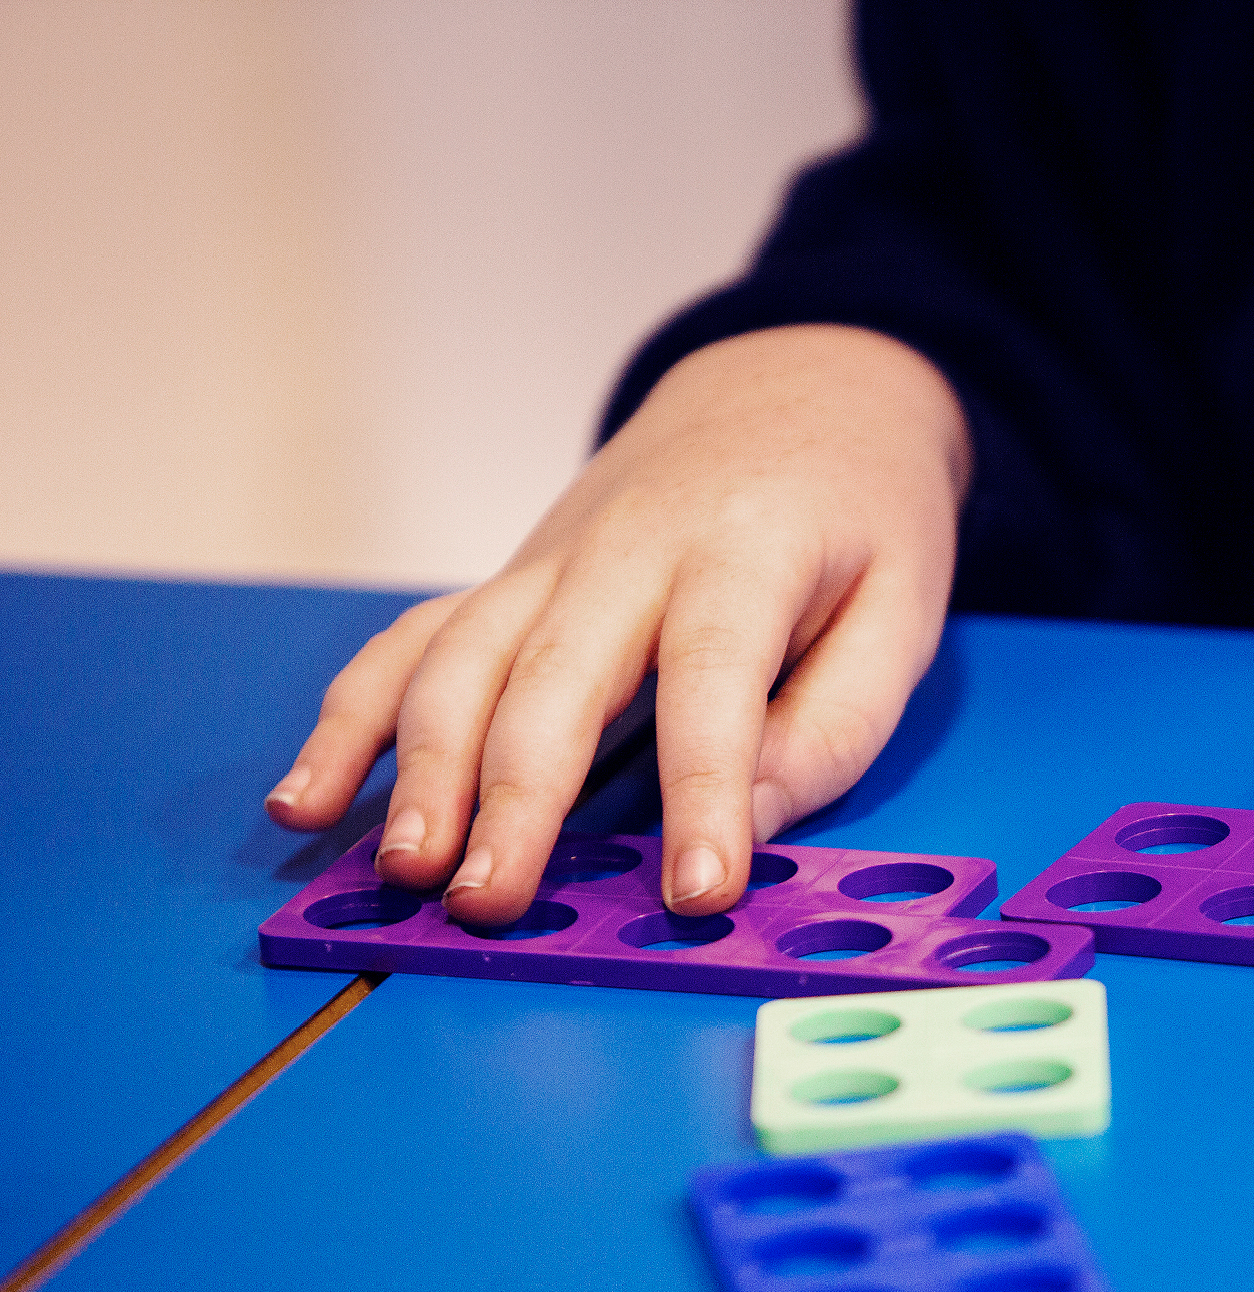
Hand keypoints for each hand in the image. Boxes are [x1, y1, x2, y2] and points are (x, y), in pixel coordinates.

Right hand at [265, 325, 968, 922]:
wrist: (790, 387)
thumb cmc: (860, 512)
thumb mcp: (905, 608)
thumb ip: (835, 720)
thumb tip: (750, 819)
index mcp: (745, 550)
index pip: (713, 679)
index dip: (702, 794)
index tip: (696, 895)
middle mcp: (628, 549)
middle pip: (552, 674)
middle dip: (515, 796)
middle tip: (488, 904)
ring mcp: (552, 559)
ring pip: (459, 656)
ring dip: (419, 766)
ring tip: (402, 870)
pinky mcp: (512, 578)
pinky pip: (414, 639)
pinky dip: (353, 717)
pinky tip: (309, 799)